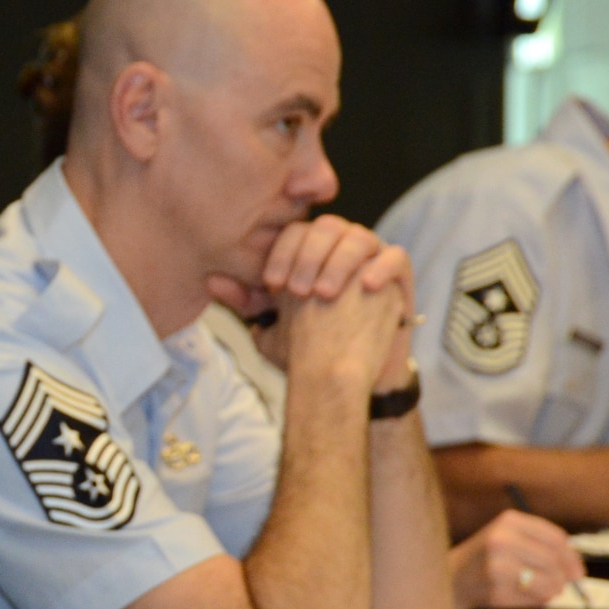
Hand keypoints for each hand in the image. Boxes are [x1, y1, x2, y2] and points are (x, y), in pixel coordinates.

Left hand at [205, 216, 414, 384]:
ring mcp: (371, 260)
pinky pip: (396, 257)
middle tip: (299, 290)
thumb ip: (245, 301)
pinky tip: (366, 287)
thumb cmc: (310, 350)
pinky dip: (381, 267)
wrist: (348, 380)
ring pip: (359, 237)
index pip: (295, 232)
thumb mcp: (272, 327)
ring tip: (326, 293)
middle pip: (327, 227)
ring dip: (339, 262)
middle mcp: (340, 249)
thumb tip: (210, 279)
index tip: (271, 285)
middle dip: (308, 255)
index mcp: (311, 253)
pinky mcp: (399, 277)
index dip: (281, 253)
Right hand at [448, 510, 583, 608]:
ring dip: (549, 593)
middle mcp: (502, 540)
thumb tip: (576, 569)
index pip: (556, 538)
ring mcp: (497, 567)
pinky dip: (534, 604)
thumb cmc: (482, 560)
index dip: (572, 557)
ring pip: (548, 584)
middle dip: (561, 578)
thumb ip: (540, 545)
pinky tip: (521, 599)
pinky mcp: (495, 592)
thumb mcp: (506, 538)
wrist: (447, 579)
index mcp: (508, 521)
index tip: (577, 571)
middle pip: (554, 562)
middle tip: (559, 586)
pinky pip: (533, 602)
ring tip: (536, 592)